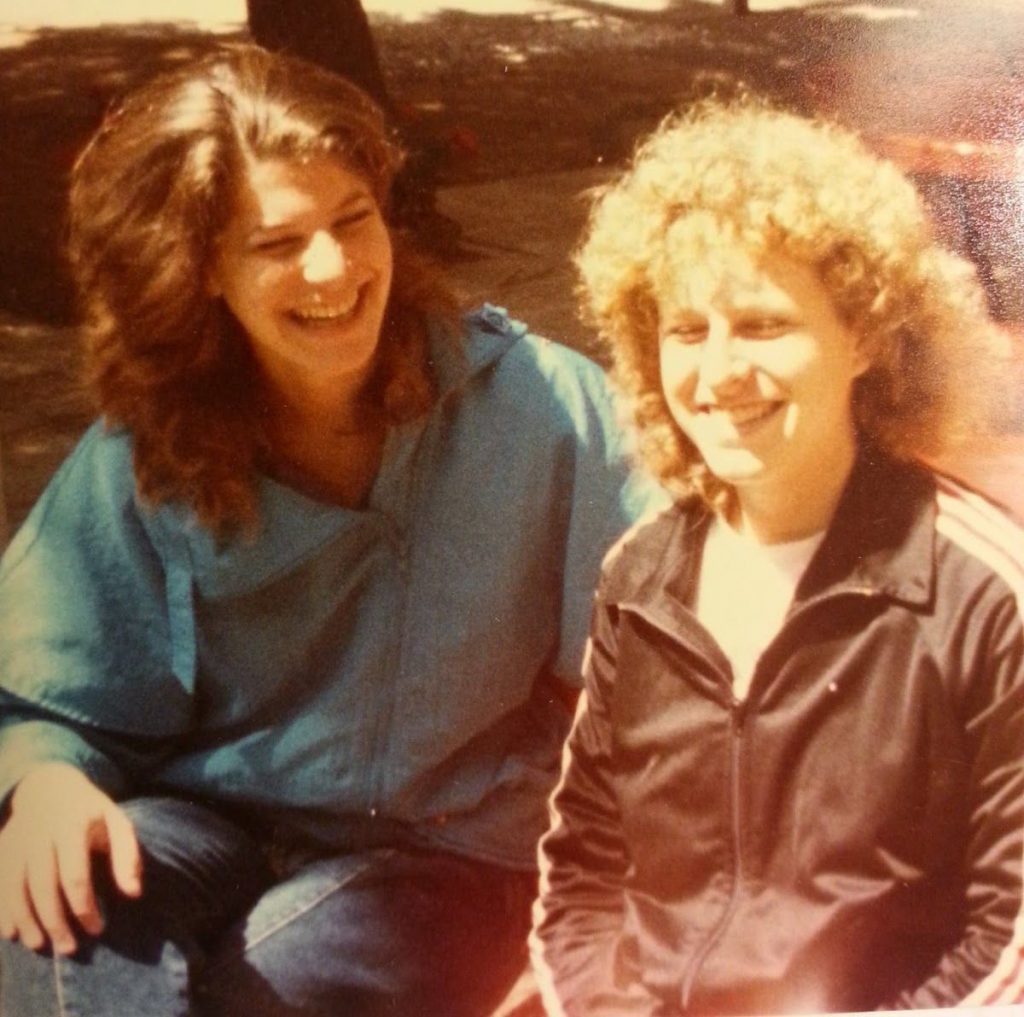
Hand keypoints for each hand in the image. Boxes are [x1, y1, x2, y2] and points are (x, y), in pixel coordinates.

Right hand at [0, 763, 141, 954]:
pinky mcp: (1, 849)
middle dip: (55, 922)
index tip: (97, 929)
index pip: (75, 876)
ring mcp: (15, 842)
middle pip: (43, 886)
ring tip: (39, 945)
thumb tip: (134, 894)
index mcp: (72, 826)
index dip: (85, 907)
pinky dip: (1, 910)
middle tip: (69, 949)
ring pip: (14, 888)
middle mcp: (39, 834)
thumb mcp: (117, 824)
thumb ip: (128, 857)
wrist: (49, 786)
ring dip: (25, 921)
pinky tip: (10, 932)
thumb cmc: (90, 812)